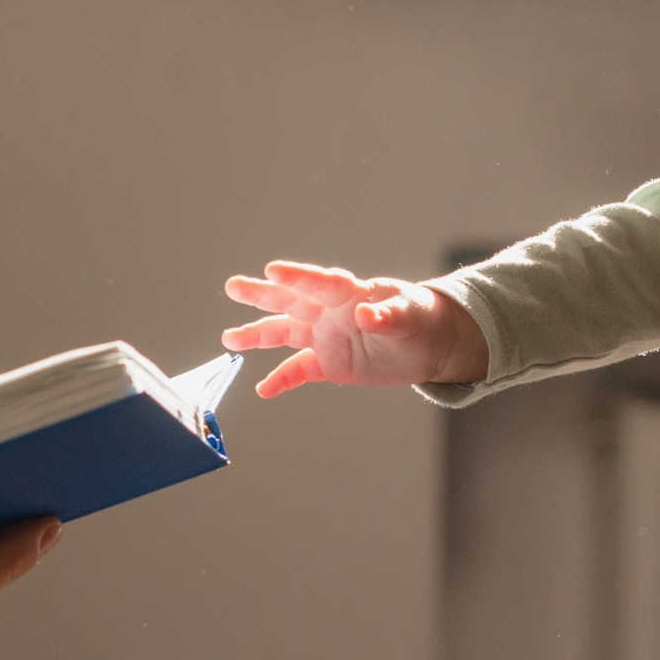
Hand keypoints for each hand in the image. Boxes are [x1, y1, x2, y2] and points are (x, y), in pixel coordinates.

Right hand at [223, 261, 488, 396]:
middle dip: (262, 294)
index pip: (321, 282)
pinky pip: (300, 370)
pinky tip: (263, 389)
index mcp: (350, 292)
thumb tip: (365, 314)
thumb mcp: (411, 315)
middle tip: (233, 287)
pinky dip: (282, 379)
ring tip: (229, 339)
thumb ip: (388, 315)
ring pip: (285, 332)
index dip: (298, 277)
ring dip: (258, 335)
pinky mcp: (330, 363)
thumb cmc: (422, 318)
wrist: (430, 344)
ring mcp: (327, 336)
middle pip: (291, 300)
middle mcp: (331, 311)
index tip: (272, 270)